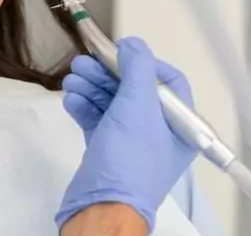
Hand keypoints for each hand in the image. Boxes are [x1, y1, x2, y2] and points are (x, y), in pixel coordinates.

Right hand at [56, 37, 197, 231]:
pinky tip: (72, 99)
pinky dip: (84, 106)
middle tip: (82, 63)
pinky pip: (97, 119)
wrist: (103, 206)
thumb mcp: (138, 106)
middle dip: (106, 74)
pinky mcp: (107, 148)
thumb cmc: (129, 159)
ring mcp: (131, 141)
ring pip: (111, 103)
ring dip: (90, 87)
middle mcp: (158, 132)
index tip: (118, 53)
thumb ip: (137, 68)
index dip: (143, 63)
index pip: (167, 81)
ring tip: (72, 79)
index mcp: (179, 125)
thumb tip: (133, 45)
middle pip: (133, 89)